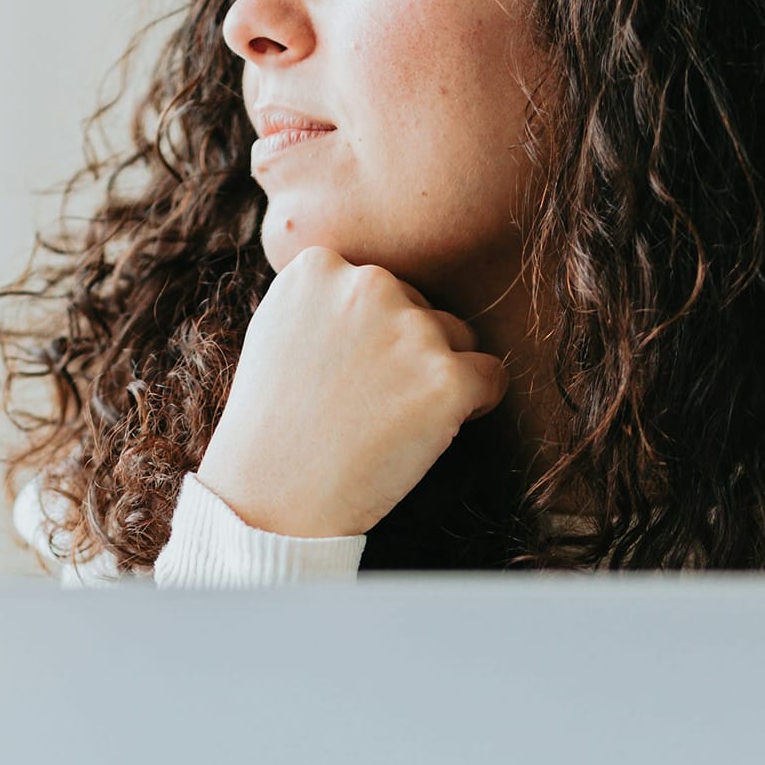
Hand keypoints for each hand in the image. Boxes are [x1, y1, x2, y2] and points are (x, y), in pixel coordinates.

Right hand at [196, 245, 510, 537]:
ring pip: (459, 339)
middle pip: (422, 308)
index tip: (344, 372)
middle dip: (407, 351)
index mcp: (321, 267)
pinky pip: (492, 377)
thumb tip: (381, 289)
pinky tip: (427, 431)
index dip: (370, 334)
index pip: (380, 286)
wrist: (272, 497)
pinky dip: (474, 405)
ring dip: (437, 377)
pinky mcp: (447, 378)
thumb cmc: (272, 424)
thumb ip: (325, 299)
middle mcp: (369, 284)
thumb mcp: (278, 330)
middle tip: (364, 403)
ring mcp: (412, 330)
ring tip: (386, 421)